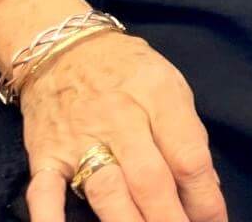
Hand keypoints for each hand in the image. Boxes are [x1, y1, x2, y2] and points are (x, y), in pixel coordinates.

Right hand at [20, 31, 227, 221]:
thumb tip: (207, 188)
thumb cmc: (127, 70)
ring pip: (108, 192)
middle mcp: (121, 119)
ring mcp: (80, 139)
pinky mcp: (46, 156)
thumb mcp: (170, 85)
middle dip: (172, 220)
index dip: (205, 198)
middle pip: (151, 182)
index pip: (188, 157)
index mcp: (159, 97)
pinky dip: (51, 219)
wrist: (64, 47)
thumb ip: (188, 136)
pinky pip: (44, 193)